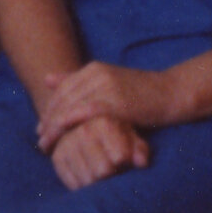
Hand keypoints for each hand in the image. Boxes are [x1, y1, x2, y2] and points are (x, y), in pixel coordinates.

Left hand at [36, 60, 158, 150]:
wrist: (171, 94)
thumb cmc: (142, 95)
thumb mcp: (110, 85)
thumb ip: (81, 82)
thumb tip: (48, 79)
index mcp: (94, 68)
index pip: (63, 88)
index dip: (50, 107)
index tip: (41, 126)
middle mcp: (97, 73)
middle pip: (63, 97)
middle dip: (48, 119)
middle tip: (40, 139)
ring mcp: (106, 85)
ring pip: (70, 105)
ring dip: (54, 126)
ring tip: (46, 144)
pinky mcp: (116, 100)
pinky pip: (85, 112)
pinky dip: (69, 124)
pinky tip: (61, 136)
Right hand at [49, 115, 148, 188]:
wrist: (84, 126)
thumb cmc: (115, 136)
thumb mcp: (131, 138)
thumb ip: (139, 149)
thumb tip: (141, 163)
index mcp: (103, 123)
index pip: (119, 157)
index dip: (125, 164)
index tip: (125, 161)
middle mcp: (83, 131)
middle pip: (102, 171)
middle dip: (111, 175)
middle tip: (113, 170)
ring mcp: (67, 144)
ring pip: (87, 180)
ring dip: (97, 183)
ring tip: (100, 173)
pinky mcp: (57, 158)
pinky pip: (73, 184)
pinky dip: (83, 186)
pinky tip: (88, 176)